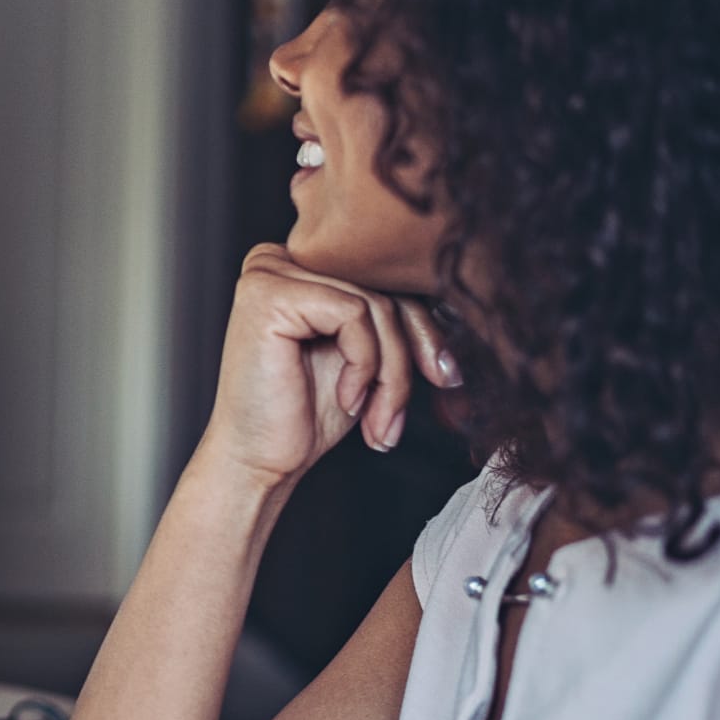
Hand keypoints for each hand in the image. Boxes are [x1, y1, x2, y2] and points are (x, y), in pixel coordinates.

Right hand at [197, 244, 458, 493]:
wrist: (259, 461)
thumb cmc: (303, 414)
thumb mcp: (363, 356)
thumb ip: (391, 317)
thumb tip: (460, 300)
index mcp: (298, 266)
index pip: (384, 279)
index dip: (422, 331)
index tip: (445, 378)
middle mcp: (279, 259)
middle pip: (384, 289)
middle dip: (407, 358)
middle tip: (400, 415)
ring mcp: (269, 272)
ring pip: (376, 306)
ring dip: (390, 374)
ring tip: (376, 419)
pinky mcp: (269, 294)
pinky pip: (354, 314)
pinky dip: (365, 366)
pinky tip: (346, 399)